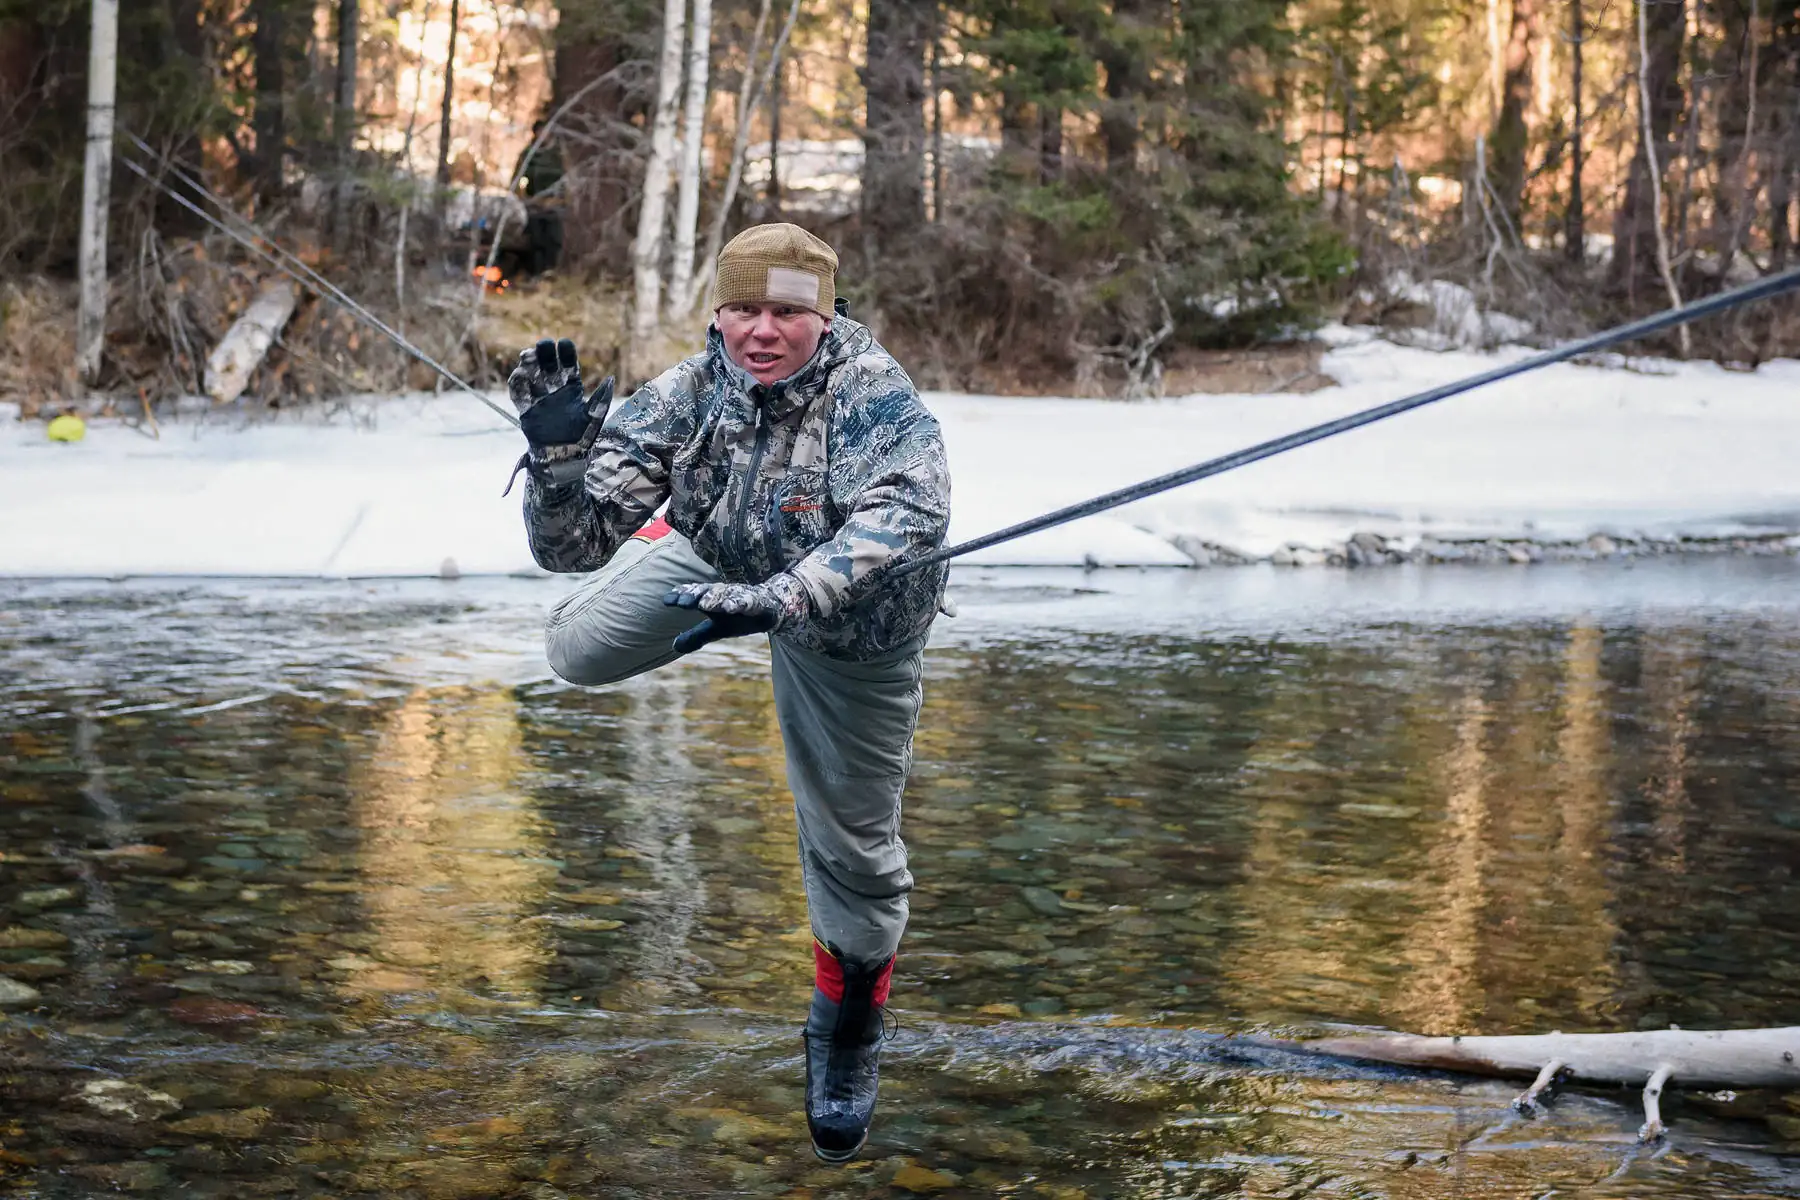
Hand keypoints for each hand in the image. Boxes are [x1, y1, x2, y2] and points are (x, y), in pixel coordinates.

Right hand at [507, 338, 613, 448]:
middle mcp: (555, 389)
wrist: (563, 456)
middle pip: (547, 365)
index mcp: (572, 387)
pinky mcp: (527, 410)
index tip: (564, 343)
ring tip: (527, 356)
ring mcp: (539, 398)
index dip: (566, 353)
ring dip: (528, 364)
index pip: (568, 365)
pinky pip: (519, 394)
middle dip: (544, 354)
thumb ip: (600, 399)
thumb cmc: (581, 437)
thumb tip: (610, 379)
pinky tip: (519, 375)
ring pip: (531, 375)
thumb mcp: (593, 418)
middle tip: (542, 346)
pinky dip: (517, 384)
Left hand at [664, 575, 812, 654]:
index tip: (667, 600)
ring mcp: (741, 597)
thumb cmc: (739, 616)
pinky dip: (738, 604)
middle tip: (681, 601)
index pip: (694, 595)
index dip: (681, 596)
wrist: (772, 607)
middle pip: (707, 593)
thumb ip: (696, 636)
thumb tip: (673, 647)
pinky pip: (747, 602)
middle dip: (695, 595)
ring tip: (703, 604)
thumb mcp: (717, 629)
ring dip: (715, 598)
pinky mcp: (757, 603)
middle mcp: (725, 594)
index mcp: (712, 599)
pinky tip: (729, 608)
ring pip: (726, 596)